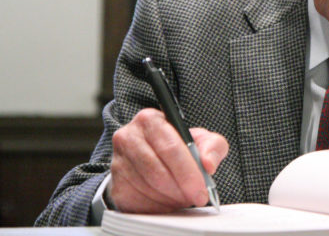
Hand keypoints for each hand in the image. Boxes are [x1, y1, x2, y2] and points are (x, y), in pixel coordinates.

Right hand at [110, 108, 228, 212]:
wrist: (154, 158)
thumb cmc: (178, 146)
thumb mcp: (201, 140)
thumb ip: (212, 146)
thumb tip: (208, 164)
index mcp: (150, 120)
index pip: (170, 148)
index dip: (188, 172)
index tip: (202, 189)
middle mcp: (128, 137)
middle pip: (157, 171)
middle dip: (181, 189)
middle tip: (196, 197)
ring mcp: (118, 163)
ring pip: (148, 188)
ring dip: (171, 198)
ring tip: (184, 197)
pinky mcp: (116, 186)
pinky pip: (138, 203)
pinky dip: (158, 207)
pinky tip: (169, 201)